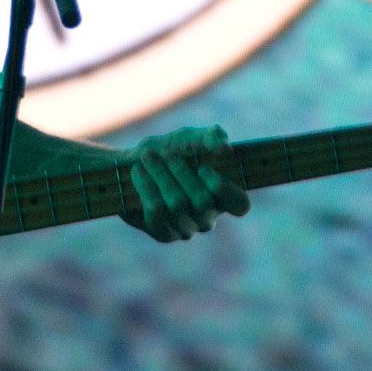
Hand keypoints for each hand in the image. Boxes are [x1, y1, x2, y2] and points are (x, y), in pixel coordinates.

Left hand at [119, 125, 250, 241]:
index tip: (203, 168)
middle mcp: (208, 217)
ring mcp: (186, 229)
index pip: (240, 205)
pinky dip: (146, 187)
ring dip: (160, 176)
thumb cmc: (169, 150)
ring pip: (177, 206)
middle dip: (181, 172)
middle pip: (202, 202)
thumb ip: (210, 137)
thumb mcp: (190, 138)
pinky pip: (157, 213)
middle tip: (166, 154)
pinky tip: (139, 172)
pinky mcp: (163, 233)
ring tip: (148, 157)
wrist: (131, 164)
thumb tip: (225, 147)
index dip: (224, 188)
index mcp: (223, 196)